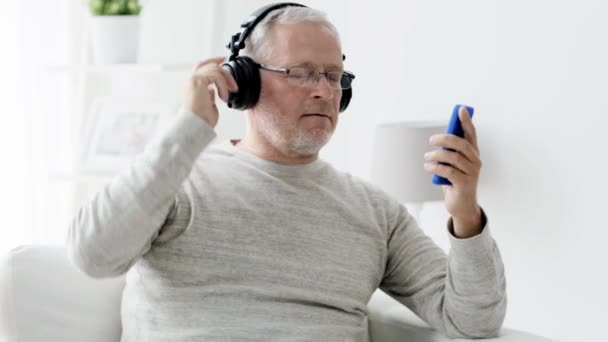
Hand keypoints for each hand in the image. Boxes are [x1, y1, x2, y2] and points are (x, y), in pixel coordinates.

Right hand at [185, 57, 237, 126]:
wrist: (195, 125)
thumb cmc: (201, 120)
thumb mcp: (208, 105)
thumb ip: (209, 96)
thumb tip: (213, 90)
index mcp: (191, 85)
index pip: (201, 66)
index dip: (213, 61)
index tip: (223, 60)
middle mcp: (190, 80)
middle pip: (209, 65)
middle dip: (224, 72)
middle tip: (234, 85)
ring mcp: (193, 79)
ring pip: (214, 69)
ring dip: (226, 81)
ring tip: (227, 96)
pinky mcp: (198, 81)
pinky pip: (216, 76)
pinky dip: (223, 86)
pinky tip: (224, 97)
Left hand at [424, 106, 482, 236]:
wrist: (461, 205)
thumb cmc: (456, 182)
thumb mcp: (453, 164)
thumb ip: (451, 152)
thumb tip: (439, 138)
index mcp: (473, 154)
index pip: (471, 134)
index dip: (466, 121)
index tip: (461, 110)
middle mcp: (475, 161)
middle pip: (461, 144)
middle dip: (445, 139)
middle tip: (432, 140)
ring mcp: (472, 172)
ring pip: (452, 157)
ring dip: (436, 155)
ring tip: (427, 157)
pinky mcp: (464, 183)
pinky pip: (448, 170)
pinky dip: (435, 167)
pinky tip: (428, 166)